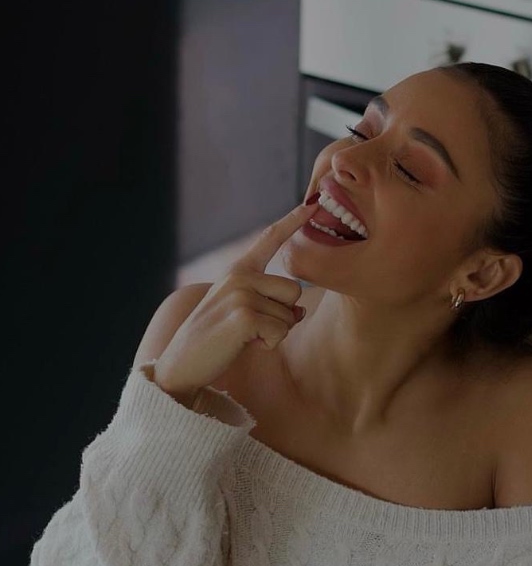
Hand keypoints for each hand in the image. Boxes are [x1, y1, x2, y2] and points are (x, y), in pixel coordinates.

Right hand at [155, 201, 317, 404]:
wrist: (184, 362)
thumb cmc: (218, 338)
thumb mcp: (245, 313)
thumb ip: (272, 305)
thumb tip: (299, 311)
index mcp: (239, 269)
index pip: (270, 238)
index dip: (293, 220)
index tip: (314, 203)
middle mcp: (239, 275)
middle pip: (294, 291)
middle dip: (283, 316)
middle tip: (253, 327)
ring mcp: (240, 293)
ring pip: (289, 315)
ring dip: (275, 333)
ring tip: (245, 335)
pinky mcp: (243, 316)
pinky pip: (280, 331)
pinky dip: (269, 344)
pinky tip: (244, 344)